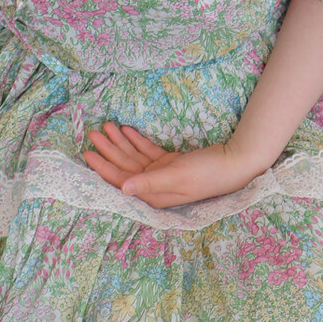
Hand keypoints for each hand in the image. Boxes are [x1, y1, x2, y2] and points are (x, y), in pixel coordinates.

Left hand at [83, 122, 257, 208]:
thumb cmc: (208, 173)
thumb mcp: (177, 176)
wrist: (236, 163)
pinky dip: (137, 141)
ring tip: (106, 126)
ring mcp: (162, 174)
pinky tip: (126, 129)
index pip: (121, 180)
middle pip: (125, 167)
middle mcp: (155, 186)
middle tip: (93, 132)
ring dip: (120, 142)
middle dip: (108, 149)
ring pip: (135, 157)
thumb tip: (122, 188)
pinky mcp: (171, 163)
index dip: (103, 167)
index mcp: (154, 194)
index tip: (86, 153)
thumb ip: (149, 182)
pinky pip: (148, 152)